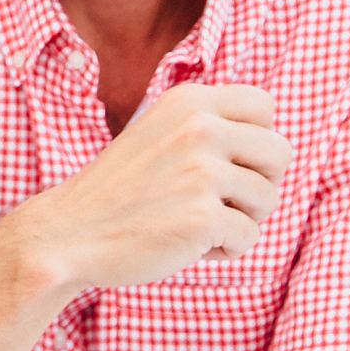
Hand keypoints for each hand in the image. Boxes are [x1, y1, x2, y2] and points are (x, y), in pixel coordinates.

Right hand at [13, 84, 289, 298]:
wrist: (69, 232)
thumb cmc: (121, 191)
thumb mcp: (161, 133)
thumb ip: (209, 126)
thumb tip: (275, 145)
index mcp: (189, 101)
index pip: (265, 105)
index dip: (256, 141)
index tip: (228, 163)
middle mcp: (198, 127)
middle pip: (280, 153)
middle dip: (260, 183)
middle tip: (221, 201)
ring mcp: (201, 171)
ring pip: (269, 199)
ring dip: (242, 220)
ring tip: (199, 222)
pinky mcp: (203, 216)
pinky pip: (249, 237)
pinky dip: (225, 250)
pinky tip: (189, 245)